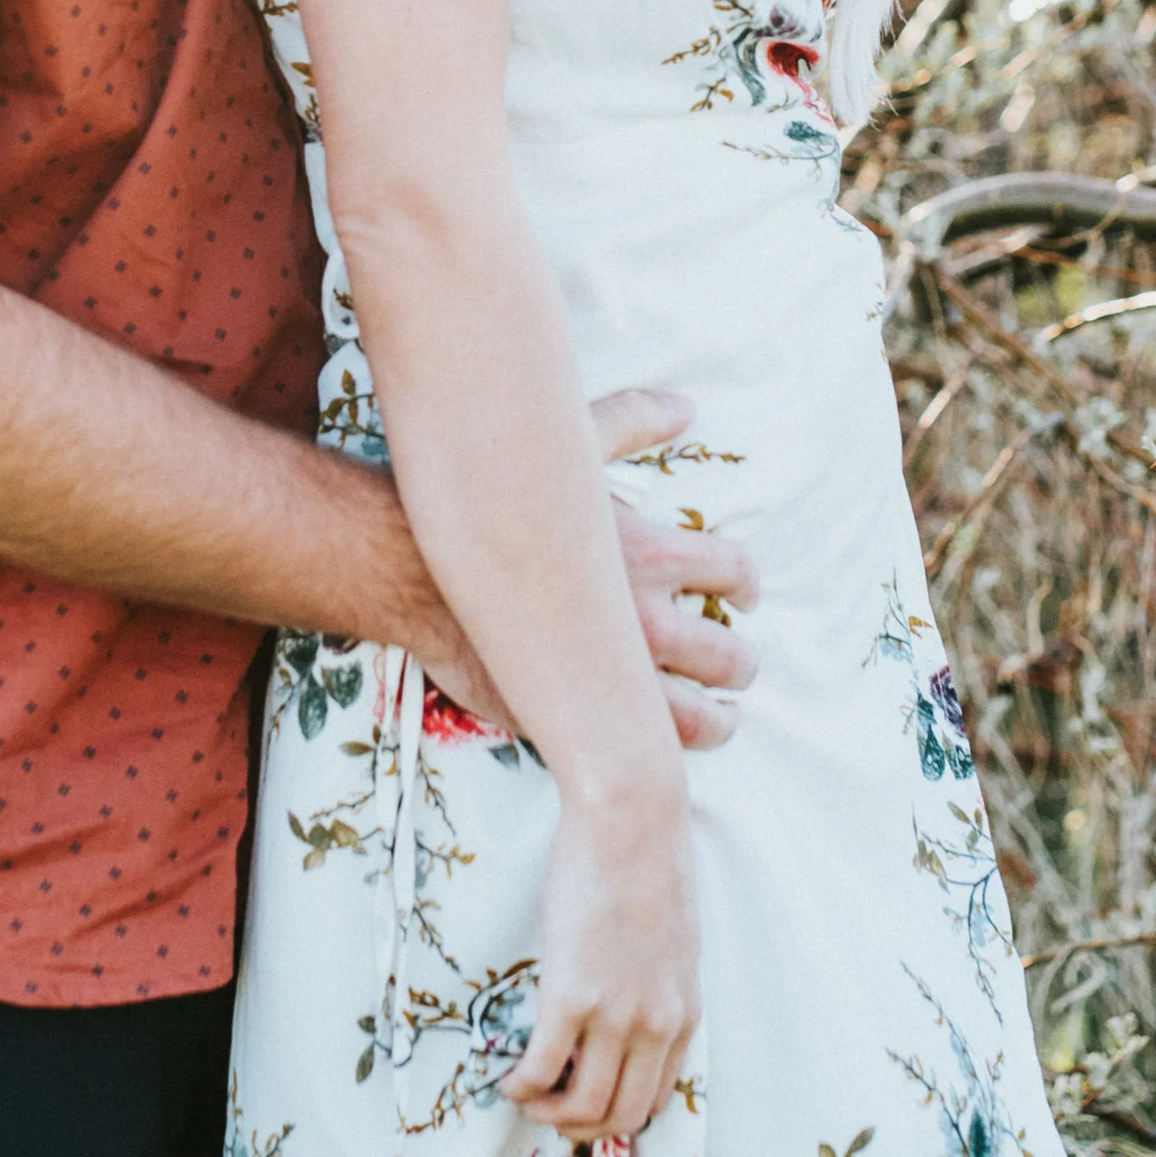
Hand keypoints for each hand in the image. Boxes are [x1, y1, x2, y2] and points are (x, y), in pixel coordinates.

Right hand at [395, 388, 757, 747]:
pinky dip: (657, 749)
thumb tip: (684, 407)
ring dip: (716, 720)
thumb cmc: (488, 501)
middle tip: (738, 665)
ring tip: (719, 719)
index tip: (745, 593)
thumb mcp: (569, 444)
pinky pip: (633, 748)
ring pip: (695, 717)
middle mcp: (644, 621)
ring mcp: (610, 677)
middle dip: (740, 661)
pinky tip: (654, 744)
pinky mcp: (569, 715)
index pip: (732, 573)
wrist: (409, 568)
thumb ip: (633, 422)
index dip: (746, 584)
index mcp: (652, 555)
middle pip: (726, 654)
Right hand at [502, 782, 699, 1140]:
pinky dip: (521, 1087)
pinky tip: (507, 1078)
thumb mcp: (671, 941)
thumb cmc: (645, 865)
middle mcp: (656, 1025)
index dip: (614, 1115)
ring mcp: (617, 1015)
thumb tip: (626, 1010)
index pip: (655, 1100)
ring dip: (547, 1114)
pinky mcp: (573, 995)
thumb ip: (656, 985)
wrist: (631, 820)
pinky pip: (543, 1070)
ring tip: (525, 1095)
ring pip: (582, 1107)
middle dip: (580, 1128)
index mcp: (683, 1014)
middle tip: (548, 1112)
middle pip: (621, 1118)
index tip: (582, 1103)